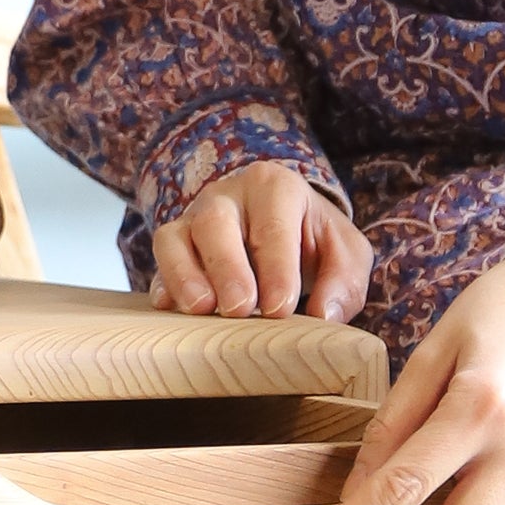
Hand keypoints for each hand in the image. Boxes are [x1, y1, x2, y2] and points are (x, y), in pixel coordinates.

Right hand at [151, 160, 370, 320]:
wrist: (287, 233)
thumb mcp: (345, 255)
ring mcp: (193, 218)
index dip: (276, 267)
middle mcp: (227, 196)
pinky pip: (158, 261)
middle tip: (240, 308)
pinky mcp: (173, 245)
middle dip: (226, 267)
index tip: (281, 308)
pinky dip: (163, 284)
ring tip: (201, 310)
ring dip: (184, 275)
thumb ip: (344, 283)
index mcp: (275, 187)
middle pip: (215, 222)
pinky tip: (170, 310)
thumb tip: (323, 316)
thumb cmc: (314, 243)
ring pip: (174, 237)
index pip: (273, 225)